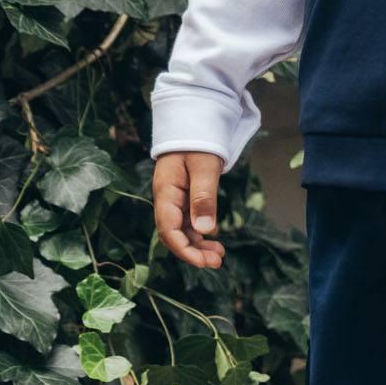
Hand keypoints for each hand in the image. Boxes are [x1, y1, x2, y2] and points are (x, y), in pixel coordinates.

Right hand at [152, 150, 225, 268]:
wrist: (194, 122)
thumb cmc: (198, 141)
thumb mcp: (204, 168)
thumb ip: (203, 197)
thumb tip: (204, 230)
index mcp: (166, 192)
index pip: (169, 230)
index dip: (184, 250)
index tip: (203, 262)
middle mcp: (167, 199)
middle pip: (174, 234)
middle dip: (193, 251)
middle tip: (216, 262)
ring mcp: (175, 199)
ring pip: (182, 230)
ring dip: (198, 244)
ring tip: (219, 255)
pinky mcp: (184, 197)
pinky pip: (189, 221)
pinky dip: (200, 232)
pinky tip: (213, 240)